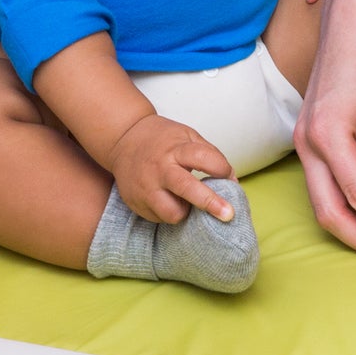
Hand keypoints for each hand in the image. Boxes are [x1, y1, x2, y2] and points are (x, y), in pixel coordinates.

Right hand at [106, 113, 235, 223]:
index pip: (205, 158)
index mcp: (176, 149)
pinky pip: (159, 218)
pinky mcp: (136, 202)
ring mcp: (146, 187)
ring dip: (186, 212)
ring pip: (173, 213)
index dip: (222, 169)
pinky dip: (169, 212)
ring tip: (186, 201)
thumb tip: (232, 181)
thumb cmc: (162, 139)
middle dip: (210, 202)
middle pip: (187, 188)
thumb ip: (210, 155)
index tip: (229, 177)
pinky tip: (168, 200)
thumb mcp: (187, 136)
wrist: (123, 138)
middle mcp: (161, 169)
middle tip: (228, 215)